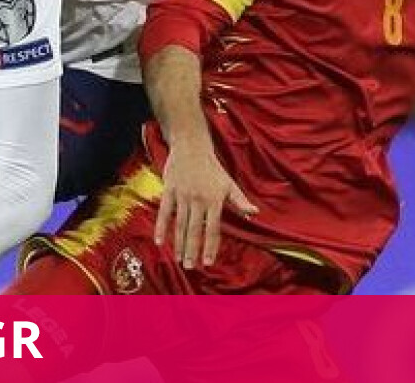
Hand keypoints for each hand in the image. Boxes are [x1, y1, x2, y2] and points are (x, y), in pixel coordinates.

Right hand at [154, 144, 257, 267]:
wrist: (192, 146)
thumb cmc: (213, 168)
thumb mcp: (229, 184)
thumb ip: (240, 201)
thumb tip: (254, 213)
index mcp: (214, 200)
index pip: (212, 229)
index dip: (210, 247)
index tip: (208, 263)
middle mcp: (198, 199)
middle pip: (194, 230)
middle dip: (192, 251)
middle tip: (190, 267)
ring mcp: (182, 195)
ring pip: (179, 224)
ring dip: (178, 244)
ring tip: (179, 260)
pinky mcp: (169, 190)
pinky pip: (164, 212)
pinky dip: (161, 227)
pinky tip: (159, 242)